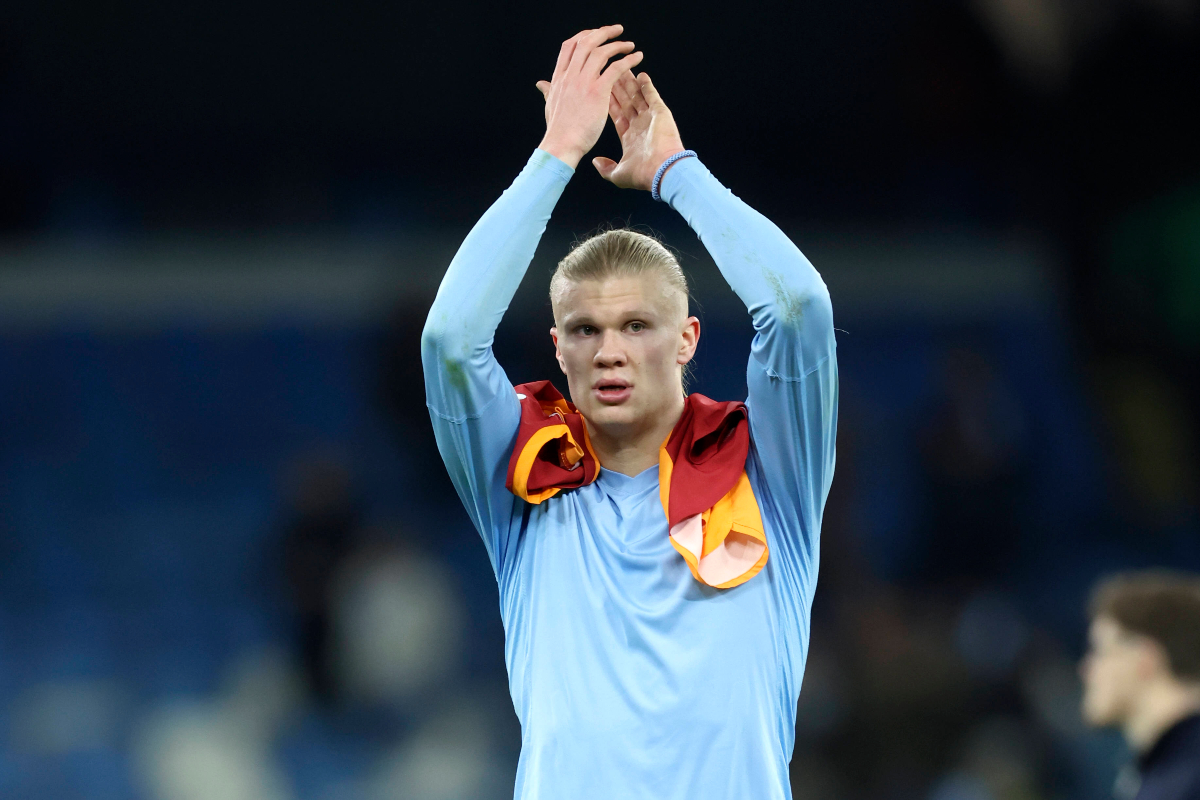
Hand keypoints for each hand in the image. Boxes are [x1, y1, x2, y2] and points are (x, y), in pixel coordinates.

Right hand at [536, 26, 643, 169]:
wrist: (561, 145)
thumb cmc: (558, 130)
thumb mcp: (550, 104)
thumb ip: (548, 90)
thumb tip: (541, 84)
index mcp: (560, 77)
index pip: (570, 46)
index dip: (584, 36)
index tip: (595, 34)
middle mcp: (570, 75)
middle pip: (585, 42)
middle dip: (602, 32)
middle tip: (616, 30)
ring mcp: (583, 82)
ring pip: (601, 52)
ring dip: (618, 44)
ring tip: (629, 45)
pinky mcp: (597, 92)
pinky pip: (615, 68)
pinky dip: (628, 60)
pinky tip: (637, 57)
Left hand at [593, 72, 684, 190]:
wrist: (663, 172)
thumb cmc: (643, 174)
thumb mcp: (618, 174)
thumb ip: (606, 168)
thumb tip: (595, 162)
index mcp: (630, 137)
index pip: (616, 114)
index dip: (608, 102)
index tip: (600, 90)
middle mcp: (640, 126)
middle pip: (626, 101)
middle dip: (617, 87)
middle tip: (609, 72)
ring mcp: (651, 118)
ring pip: (637, 96)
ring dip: (629, 83)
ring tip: (621, 68)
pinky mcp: (661, 113)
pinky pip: (652, 95)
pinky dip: (646, 85)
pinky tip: (640, 74)